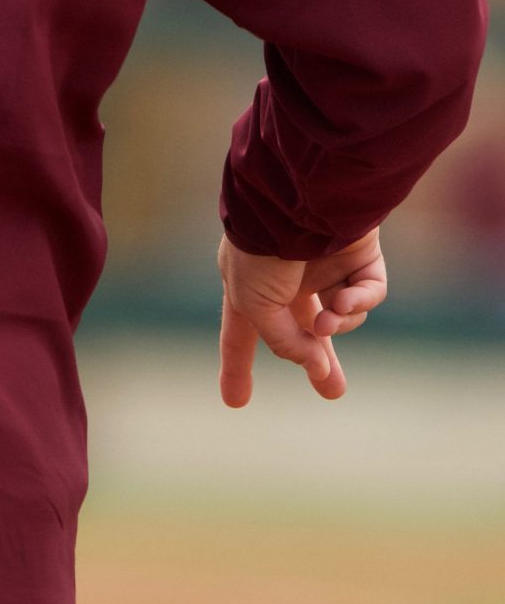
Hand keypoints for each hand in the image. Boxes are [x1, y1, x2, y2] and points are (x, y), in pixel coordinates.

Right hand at [217, 229, 386, 407]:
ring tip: (329, 323)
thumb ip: (285, 344)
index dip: (237, 365)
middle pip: (304, 329)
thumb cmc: (262, 250)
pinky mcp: (360, 253)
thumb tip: (320, 367)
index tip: (235, 403)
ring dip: (337, 327)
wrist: (297, 200)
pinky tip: (346, 302)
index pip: (241, 333)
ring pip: (342, 315)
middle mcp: (286, 274)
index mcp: (248, 281)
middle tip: (333, 392)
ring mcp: (325, 262)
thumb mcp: (254, 307)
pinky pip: (367, 291)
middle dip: (318, 360)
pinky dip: (359, 302)